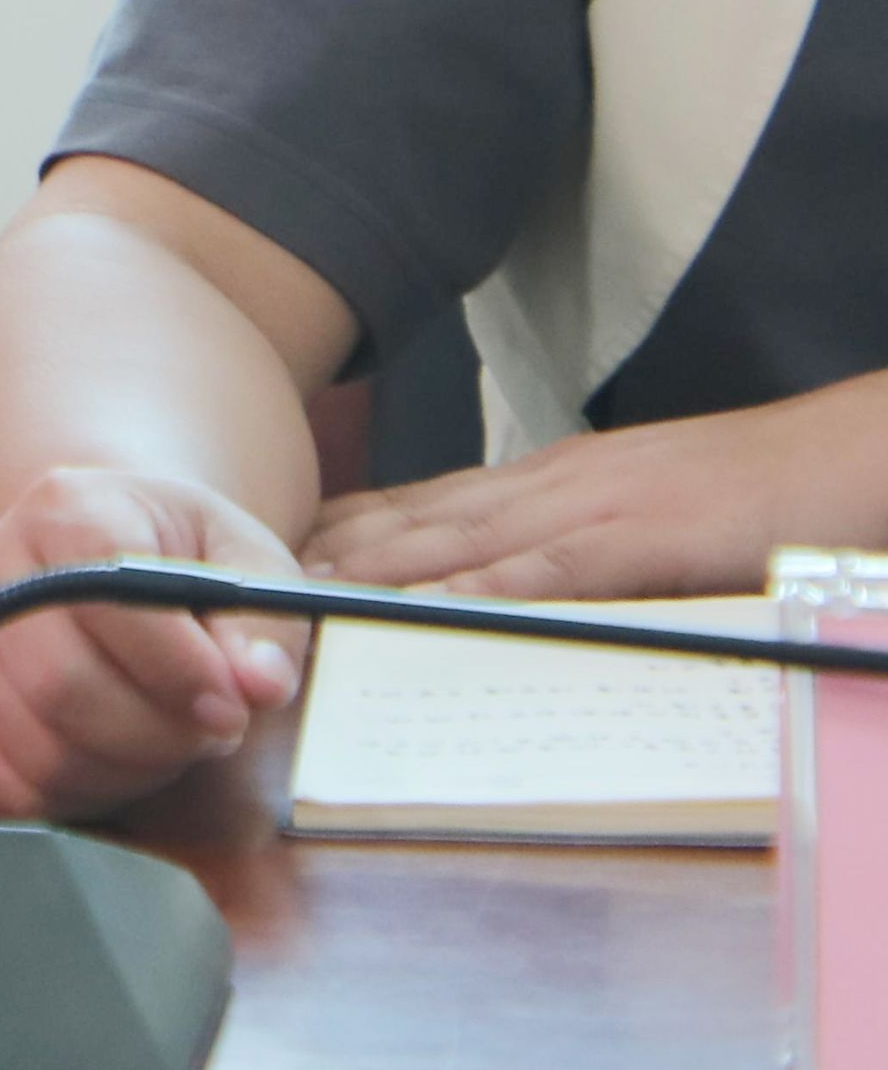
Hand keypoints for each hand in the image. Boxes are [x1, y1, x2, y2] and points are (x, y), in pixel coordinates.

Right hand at [0, 467, 308, 822]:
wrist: (97, 549)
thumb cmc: (176, 558)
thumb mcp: (241, 562)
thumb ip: (263, 622)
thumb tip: (258, 684)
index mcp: (69, 510)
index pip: (107, 594)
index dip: (177, 667)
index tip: (233, 707)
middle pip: (63, 683)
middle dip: (157, 733)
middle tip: (209, 731)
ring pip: (40, 746)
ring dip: (127, 770)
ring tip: (167, 739)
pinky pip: (7, 785)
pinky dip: (77, 796)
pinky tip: (116, 761)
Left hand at [306, 381, 887, 599]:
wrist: (850, 457)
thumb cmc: (750, 497)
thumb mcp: (640, 523)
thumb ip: (570, 553)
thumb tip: (497, 594)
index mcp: (549, 484)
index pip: (420, 507)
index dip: (340, 533)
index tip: (266, 554)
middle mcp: (553, 485)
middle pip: (415, 522)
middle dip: (326, 554)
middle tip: (242, 581)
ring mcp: (596, 506)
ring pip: (459, 541)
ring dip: (375, 572)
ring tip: (297, 597)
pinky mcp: (648, 537)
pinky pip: (553, 570)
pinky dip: (485, 592)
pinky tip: (430, 612)